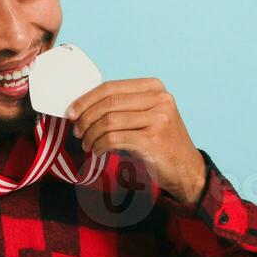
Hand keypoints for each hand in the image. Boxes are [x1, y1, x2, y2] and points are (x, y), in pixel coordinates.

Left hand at [67, 78, 207, 206]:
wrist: (186, 168)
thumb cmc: (160, 141)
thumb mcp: (146, 115)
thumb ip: (123, 106)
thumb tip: (83, 106)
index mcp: (154, 87)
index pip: (111, 87)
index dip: (86, 99)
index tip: (71, 112)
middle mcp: (159, 99)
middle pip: (108, 103)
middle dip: (86, 118)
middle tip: (77, 132)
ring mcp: (159, 119)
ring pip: (109, 121)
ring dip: (91, 135)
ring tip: (87, 144)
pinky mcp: (153, 140)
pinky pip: (114, 139)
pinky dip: (100, 146)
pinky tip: (98, 151)